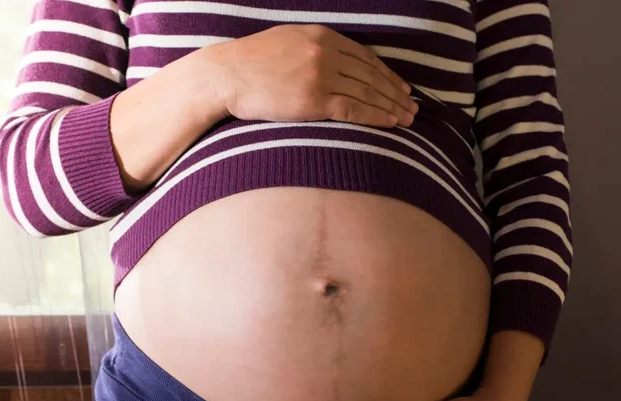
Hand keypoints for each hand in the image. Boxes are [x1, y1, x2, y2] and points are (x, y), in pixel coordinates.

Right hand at [205, 24, 417, 126]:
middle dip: (396, 92)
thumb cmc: (250, 63)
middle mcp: (326, 53)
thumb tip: (332, 63)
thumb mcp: (287, 43)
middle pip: (371, 75)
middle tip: (414, 107)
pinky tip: (390, 124)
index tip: (401, 87)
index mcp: (322, 36)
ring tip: (409, 119)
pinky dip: (375, 116)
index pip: (365, 57)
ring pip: (367, 92)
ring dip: (391, 107)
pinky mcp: (313, 100)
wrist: (226, 75)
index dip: (387, 74)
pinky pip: (353, 109)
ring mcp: (321, 76)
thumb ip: (313, 49)